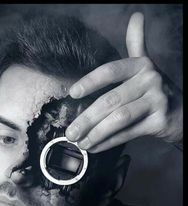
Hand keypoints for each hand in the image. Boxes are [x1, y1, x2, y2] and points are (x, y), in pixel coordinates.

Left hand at [65, 12, 182, 152]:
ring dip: (95, 133)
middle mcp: (150, 81)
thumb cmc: (155, 91)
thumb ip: (137, 44)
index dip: (90, 82)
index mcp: (141, 66)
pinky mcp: (159, 122)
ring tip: (80, 142)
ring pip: (119, 118)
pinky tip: (94, 147)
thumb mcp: (146, 67)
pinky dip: (108, 143)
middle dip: (87, 118)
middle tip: (70, 132)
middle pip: (111, 100)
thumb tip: (136, 16)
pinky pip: (127, 134)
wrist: (183, 112)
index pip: (111, 71)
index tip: (72, 94)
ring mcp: (156, 102)